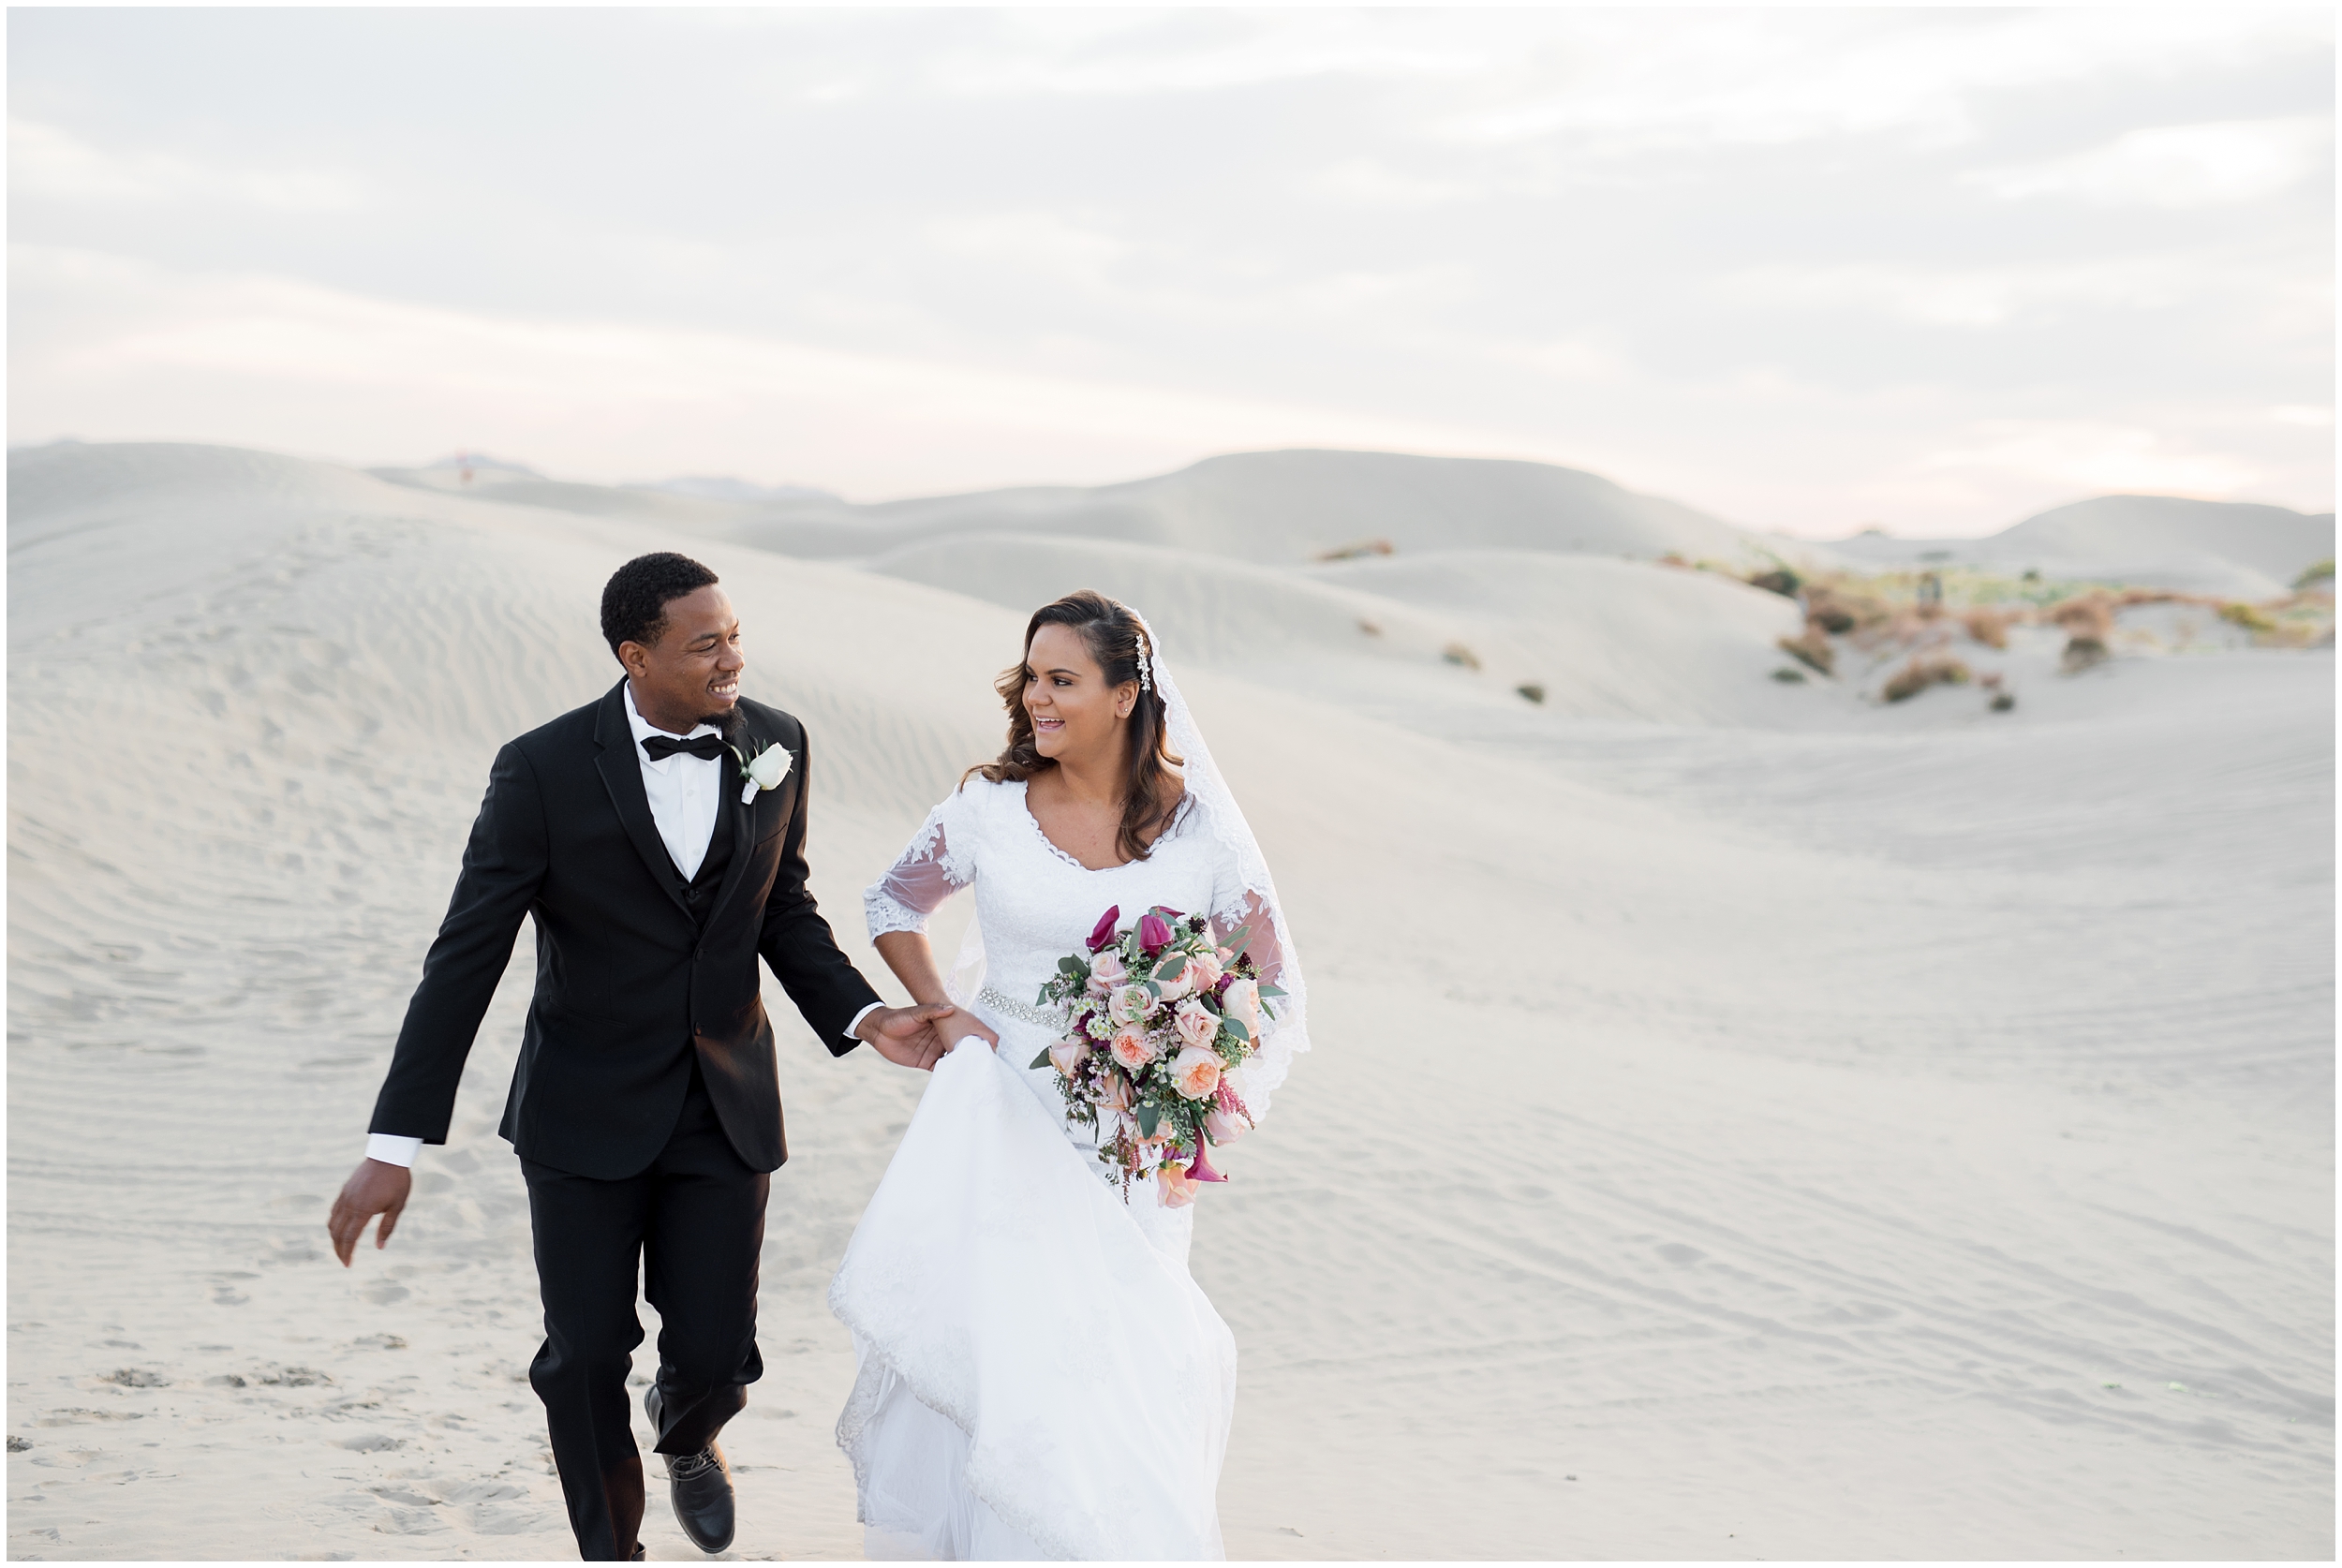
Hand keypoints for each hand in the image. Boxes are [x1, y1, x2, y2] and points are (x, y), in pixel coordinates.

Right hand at [327, 1158, 412, 1266]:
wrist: (388, 1155)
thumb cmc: (397, 1181)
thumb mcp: (398, 1205)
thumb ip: (387, 1227)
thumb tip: (379, 1247)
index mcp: (363, 1210)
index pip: (349, 1237)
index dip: (347, 1253)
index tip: (347, 1264)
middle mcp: (349, 1204)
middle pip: (337, 1233)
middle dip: (339, 1249)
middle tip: (344, 1260)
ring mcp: (345, 1196)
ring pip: (332, 1222)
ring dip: (335, 1237)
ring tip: (342, 1247)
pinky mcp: (344, 1190)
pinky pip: (334, 1211)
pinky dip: (334, 1223)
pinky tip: (341, 1229)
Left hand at [857, 1004, 997, 1068]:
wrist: (879, 1030)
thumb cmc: (899, 1018)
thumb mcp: (915, 1013)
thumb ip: (931, 1011)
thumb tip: (949, 1009)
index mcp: (944, 1026)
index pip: (964, 1034)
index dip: (975, 1040)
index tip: (986, 1047)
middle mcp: (943, 1039)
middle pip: (962, 1049)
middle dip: (973, 1056)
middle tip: (985, 1065)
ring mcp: (936, 1051)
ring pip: (954, 1061)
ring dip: (962, 1067)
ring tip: (975, 1075)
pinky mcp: (927, 1062)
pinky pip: (941, 1070)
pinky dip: (949, 1075)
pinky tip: (957, 1080)